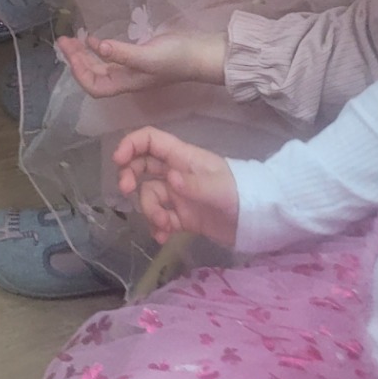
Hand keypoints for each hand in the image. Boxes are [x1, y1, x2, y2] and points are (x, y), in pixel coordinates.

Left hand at [58, 29, 228, 98]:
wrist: (200, 53)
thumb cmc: (176, 58)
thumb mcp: (149, 56)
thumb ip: (123, 53)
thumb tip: (97, 47)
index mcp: (126, 83)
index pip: (95, 87)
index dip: (79, 73)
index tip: (69, 53)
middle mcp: (126, 79)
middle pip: (93, 76)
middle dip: (76, 61)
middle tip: (63, 40)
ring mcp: (131, 69)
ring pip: (100, 67)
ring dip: (83, 55)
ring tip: (70, 39)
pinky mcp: (137, 57)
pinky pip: (110, 57)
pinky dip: (97, 49)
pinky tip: (93, 39)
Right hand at [114, 126, 239, 247]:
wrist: (258, 220)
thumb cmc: (240, 193)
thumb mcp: (218, 188)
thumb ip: (193, 185)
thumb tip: (169, 180)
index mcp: (183, 157)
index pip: (150, 140)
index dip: (131, 144)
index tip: (119, 160)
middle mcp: (177, 173)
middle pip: (142, 165)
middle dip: (130, 176)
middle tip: (126, 191)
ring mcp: (179, 195)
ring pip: (150, 195)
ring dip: (149, 210)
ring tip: (162, 225)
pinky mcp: (183, 216)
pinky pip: (161, 218)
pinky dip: (158, 227)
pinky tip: (164, 237)